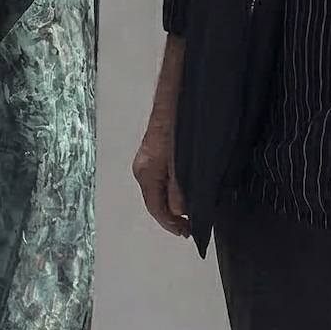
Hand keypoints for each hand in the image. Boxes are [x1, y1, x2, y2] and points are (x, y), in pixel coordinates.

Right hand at [132, 114, 188, 237]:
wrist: (175, 97)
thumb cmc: (177, 127)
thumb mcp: (181, 164)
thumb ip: (178, 191)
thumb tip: (178, 211)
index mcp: (146, 173)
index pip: (156, 209)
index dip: (171, 224)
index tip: (185, 232)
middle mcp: (142, 167)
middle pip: (154, 201)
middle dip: (170, 216)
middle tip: (188, 226)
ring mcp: (146, 159)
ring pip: (157, 190)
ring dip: (170, 203)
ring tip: (187, 213)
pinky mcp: (154, 151)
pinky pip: (160, 178)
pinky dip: (170, 190)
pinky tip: (181, 191)